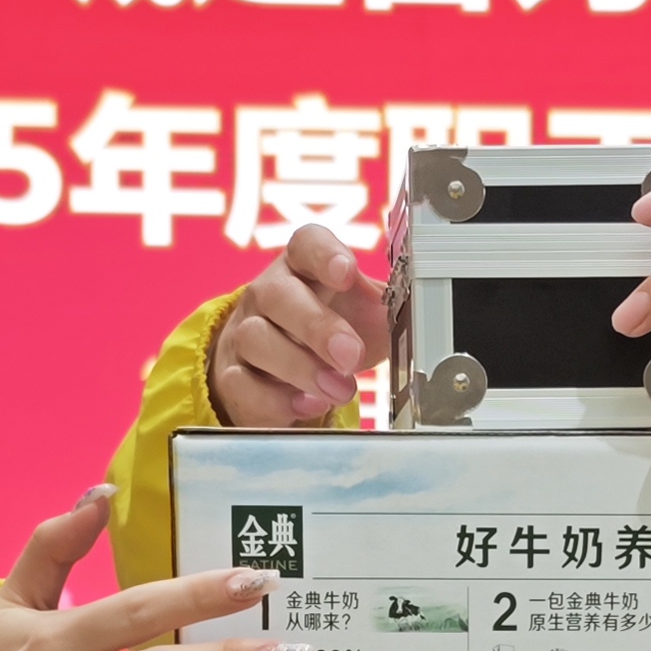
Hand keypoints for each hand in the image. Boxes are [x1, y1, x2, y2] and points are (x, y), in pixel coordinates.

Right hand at [208, 224, 388, 425]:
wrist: (277, 370)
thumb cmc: (329, 334)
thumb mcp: (365, 318)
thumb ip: (390, 313)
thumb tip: (418, 318)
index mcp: (303, 268)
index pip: (307, 244)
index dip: (325, 254)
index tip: (346, 273)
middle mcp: (268, 294)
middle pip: (279, 295)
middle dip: (317, 327)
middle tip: (350, 356)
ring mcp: (245, 333)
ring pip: (258, 340)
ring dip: (301, 368)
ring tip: (338, 391)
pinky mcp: (232, 375)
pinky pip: (241, 384)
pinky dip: (274, 399)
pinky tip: (306, 406)